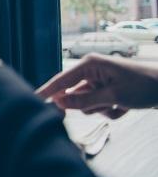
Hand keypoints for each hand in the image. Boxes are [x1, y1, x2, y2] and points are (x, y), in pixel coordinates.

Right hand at [36, 53, 157, 118]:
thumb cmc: (143, 86)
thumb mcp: (113, 96)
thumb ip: (84, 101)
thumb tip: (59, 103)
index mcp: (89, 65)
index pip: (61, 80)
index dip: (46, 91)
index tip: (32, 98)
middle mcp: (90, 71)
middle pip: (73, 95)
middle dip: (89, 105)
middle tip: (105, 104)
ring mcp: (98, 82)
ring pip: (86, 104)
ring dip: (102, 109)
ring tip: (120, 105)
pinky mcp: (105, 91)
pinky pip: (98, 107)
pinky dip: (110, 111)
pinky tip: (125, 106)